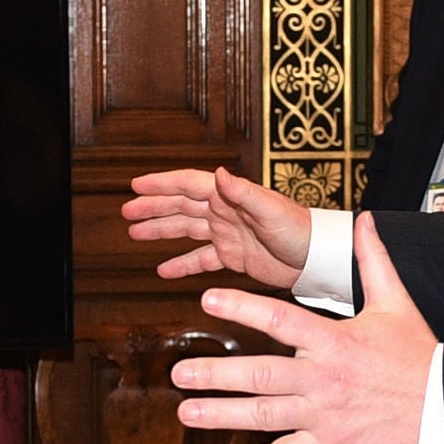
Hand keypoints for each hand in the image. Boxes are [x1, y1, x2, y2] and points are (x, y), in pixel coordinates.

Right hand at [122, 166, 311, 289]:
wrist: (317, 258)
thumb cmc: (300, 229)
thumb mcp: (270, 209)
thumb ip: (242, 192)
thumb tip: (217, 173)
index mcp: (228, 197)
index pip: (187, 185)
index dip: (160, 184)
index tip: (135, 185)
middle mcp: (224, 212)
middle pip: (180, 207)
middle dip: (153, 207)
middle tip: (126, 211)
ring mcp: (226, 234)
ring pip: (185, 231)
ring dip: (160, 232)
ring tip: (135, 235)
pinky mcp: (233, 257)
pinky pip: (201, 259)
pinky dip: (182, 264)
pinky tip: (164, 270)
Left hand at [170, 215, 437, 443]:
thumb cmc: (419, 356)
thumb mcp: (397, 302)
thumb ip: (374, 260)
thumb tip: (366, 219)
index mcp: (334, 340)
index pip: (280, 319)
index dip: (242, 307)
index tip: (207, 299)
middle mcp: (323, 378)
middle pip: (261, 375)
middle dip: (216, 374)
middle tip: (178, 373)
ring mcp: (325, 415)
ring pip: (265, 416)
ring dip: (222, 414)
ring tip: (186, 412)